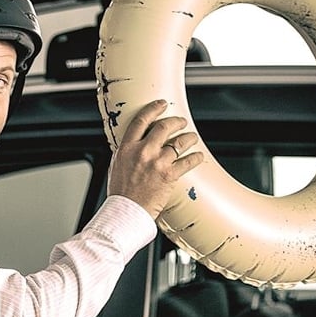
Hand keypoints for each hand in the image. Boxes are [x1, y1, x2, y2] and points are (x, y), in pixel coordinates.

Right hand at [106, 99, 206, 217]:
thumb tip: (135, 145)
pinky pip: (187, 162)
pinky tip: (198, 156)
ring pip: (179, 142)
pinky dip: (195, 157)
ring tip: (192, 137)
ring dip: (189, 138)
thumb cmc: (120, 193)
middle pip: (164, 127)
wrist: (126, 211)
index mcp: (127, 148)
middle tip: (181, 121)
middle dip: (176, 121)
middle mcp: (142, 152)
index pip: (141, 120)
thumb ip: (127, 153)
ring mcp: (156, 163)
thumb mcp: (117, 166)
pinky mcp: (168, 175)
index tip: (162, 104)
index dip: (154, 109)